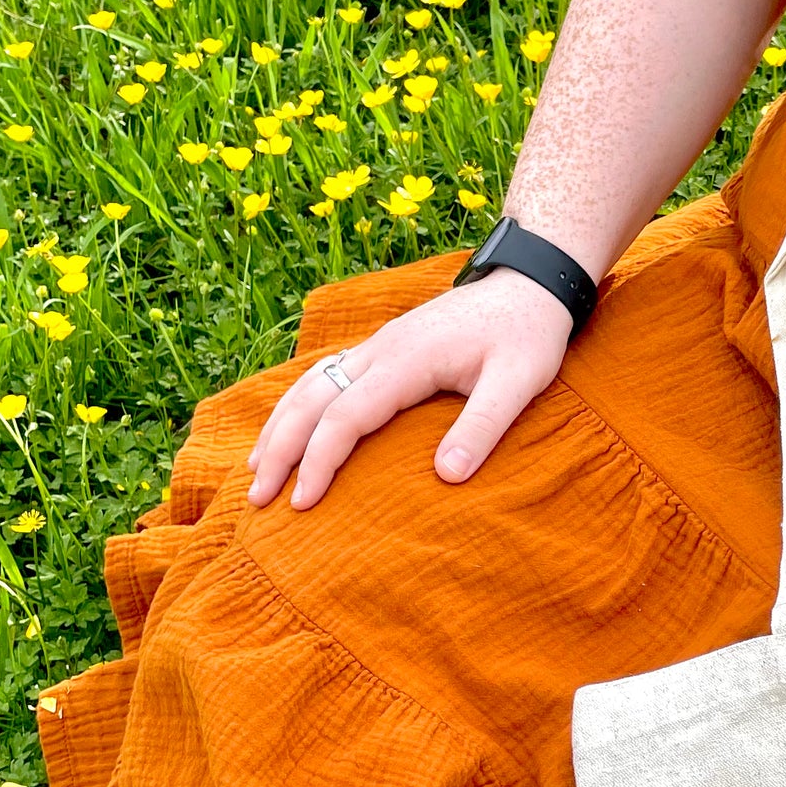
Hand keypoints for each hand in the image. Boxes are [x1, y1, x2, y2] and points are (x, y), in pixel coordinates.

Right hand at [246, 269, 573, 509]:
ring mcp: (378, 345)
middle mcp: (380, 349)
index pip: (346, 416)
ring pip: (309, 384)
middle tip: (257, 499)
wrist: (531, 283)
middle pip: (311, 399)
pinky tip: (288, 428)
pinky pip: (325, 375)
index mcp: (407, 360)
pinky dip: (297, 405)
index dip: (319, 461)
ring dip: (279, 426)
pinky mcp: (384, 347)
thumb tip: (447, 478)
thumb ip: (484, 426)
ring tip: (255, 469)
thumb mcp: (519, 382)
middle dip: (280, 449)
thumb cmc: (528, 334)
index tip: (302, 503)